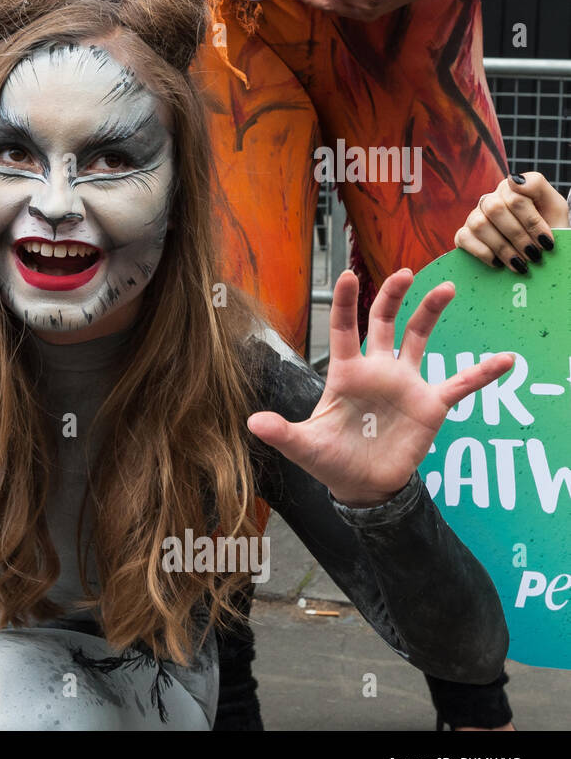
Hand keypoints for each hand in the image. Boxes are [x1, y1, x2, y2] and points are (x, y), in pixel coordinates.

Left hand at [247, 269, 513, 506]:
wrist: (362, 486)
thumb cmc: (330, 459)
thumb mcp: (304, 446)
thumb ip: (281, 432)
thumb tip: (252, 423)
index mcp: (345, 373)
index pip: (343, 328)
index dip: (345, 302)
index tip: (346, 275)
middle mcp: (376, 370)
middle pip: (385, 321)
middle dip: (392, 295)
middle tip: (404, 272)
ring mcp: (405, 383)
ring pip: (419, 338)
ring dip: (431, 312)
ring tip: (446, 288)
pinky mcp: (430, 404)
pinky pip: (460, 384)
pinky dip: (482, 373)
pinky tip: (505, 360)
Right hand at [455, 171, 568, 273]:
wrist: (537, 251)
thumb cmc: (547, 228)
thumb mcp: (554, 206)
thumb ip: (537, 185)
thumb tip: (513, 180)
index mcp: (510, 188)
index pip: (516, 197)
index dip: (532, 222)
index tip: (546, 242)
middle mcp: (490, 200)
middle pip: (496, 209)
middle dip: (518, 236)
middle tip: (533, 255)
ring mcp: (474, 217)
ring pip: (480, 224)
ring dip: (503, 247)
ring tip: (519, 263)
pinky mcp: (463, 235)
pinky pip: (465, 239)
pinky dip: (484, 253)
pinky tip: (499, 262)